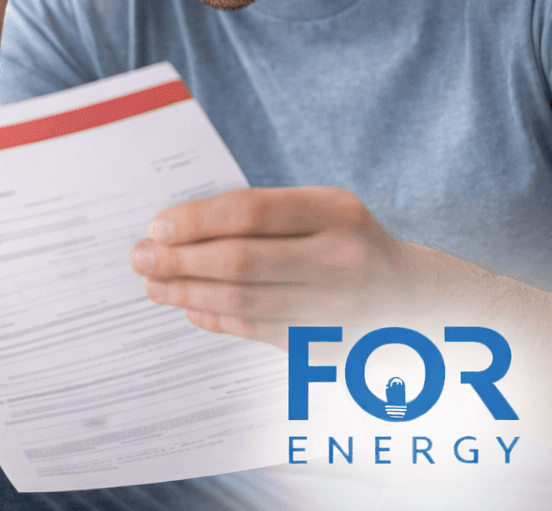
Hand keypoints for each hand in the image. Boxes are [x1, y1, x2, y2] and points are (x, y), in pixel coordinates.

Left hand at [128, 186, 418, 346]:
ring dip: (187, 293)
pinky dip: (216, 320)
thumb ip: (259, 216)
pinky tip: (189, 309)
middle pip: (240, 261)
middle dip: (178, 261)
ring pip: (243, 302)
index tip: (157, 227)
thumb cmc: (344, 242)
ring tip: (154, 286)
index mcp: (335, 211)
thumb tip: (174, 229)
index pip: (250, 211)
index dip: (196, 221)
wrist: (414, 296)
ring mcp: (339, 308)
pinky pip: (257, 332)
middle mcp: (342, 259)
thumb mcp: (318, 211)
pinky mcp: (329, 345)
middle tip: (141, 259)